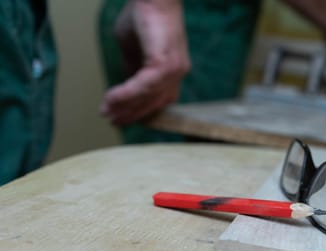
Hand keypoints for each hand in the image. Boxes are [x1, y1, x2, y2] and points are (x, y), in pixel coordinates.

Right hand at [100, 0, 189, 125]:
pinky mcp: (166, 63)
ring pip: (148, 97)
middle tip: (111, 120)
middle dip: (131, 114)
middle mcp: (177, 72)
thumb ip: (133, 67)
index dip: (141, 111)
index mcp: (173, 69)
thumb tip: (126, 84)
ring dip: (125, 106)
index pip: (159, 99)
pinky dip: (126, 94)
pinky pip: (144, 86)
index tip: (122, 118)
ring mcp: (174, 69)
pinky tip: (111, 98)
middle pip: (155, 103)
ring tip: (106, 111)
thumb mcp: (134, 48)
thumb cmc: (143, 14)